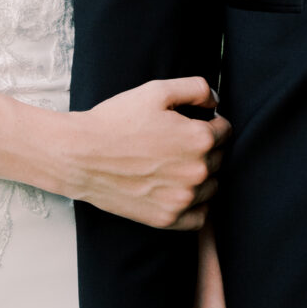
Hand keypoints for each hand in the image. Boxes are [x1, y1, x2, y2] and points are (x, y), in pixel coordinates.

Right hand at [63, 80, 229, 229]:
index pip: (225, 130)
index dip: (210, 123)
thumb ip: (196, 88)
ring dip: (202, 176)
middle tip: (177, 143)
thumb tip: (215, 101)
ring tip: (175, 165)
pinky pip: (200, 217)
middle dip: (206, 148)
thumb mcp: (156, 90)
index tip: (191, 123)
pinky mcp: (168, 219)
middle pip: (220, 158)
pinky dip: (196, 205)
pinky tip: (179, 190)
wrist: (81, 156)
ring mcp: (183, 199)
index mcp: (199, 139)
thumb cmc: (116, 121)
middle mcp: (197, 171)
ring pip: (212, 186)